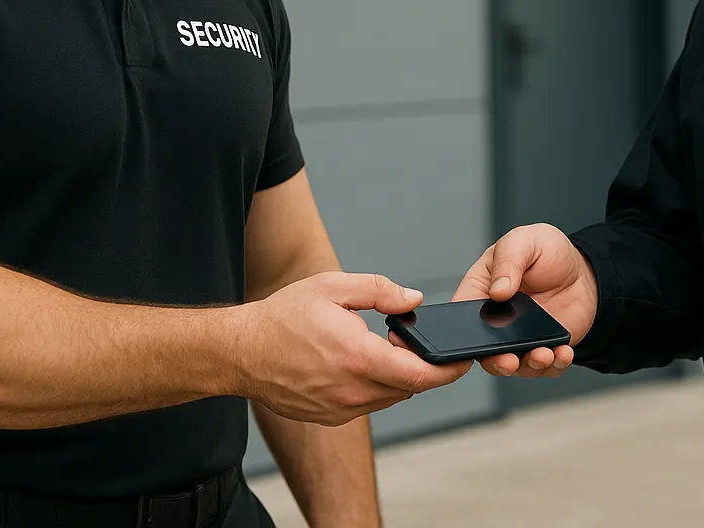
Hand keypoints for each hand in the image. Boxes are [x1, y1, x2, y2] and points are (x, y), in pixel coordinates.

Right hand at [239, 271, 470, 426]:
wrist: (241, 351)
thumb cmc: (283, 316)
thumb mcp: (332, 287)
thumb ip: (380, 291)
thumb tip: (414, 301)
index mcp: (358, 358)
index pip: (420, 375)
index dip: (448, 369)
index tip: (463, 360)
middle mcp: (352, 391)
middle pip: (408, 388)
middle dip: (421, 368)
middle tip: (415, 344)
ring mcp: (340, 409)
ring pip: (389, 398)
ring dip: (396, 378)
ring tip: (381, 349)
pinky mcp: (328, 417)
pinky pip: (366, 405)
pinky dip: (373, 387)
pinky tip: (358, 364)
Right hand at [444, 223, 598, 378]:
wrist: (583, 272)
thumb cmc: (548, 252)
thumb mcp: (524, 241)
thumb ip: (509, 261)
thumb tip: (497, 290)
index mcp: (481, 291)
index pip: (463, 315)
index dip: (462, 332)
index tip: (474, 341)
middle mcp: (496, 320)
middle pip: (484, 349)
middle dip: (495, 360)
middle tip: (508, 360)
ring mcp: (519, 338)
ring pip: (515, 364)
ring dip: (527, 365)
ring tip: (542, 354)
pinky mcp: (544, 349)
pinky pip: (546, 367)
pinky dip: (554, 365)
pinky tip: (562, 353)